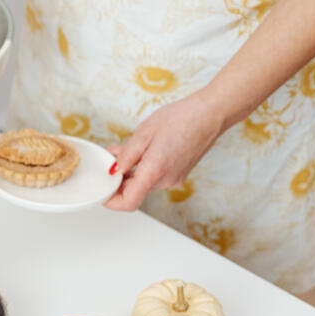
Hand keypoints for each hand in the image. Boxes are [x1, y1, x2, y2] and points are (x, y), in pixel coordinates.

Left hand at [104, 94, 226, 210]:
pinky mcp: (180, 172)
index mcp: (155, 172)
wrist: (211, 113)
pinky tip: (142, 150)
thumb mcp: (143, 133)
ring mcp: (175, 178)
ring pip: (144, 182)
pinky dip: (144, 167)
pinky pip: (155, 175)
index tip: (102, 191)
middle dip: (118, 179)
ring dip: (130, 171)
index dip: (111, 201)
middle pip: (135, 191)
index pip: (129, 202)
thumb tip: (114, 170)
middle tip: (109, 161)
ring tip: (123, 150)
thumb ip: (126, 155)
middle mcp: (166, 180)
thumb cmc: (182, 119)